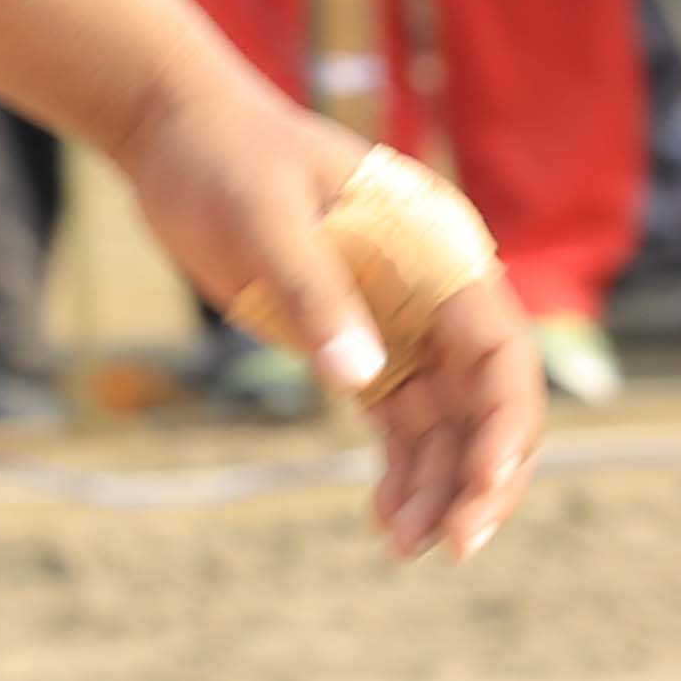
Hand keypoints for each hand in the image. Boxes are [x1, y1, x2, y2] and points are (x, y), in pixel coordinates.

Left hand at [108, 60, 540, 561]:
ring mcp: (398, 321)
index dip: (506, 426)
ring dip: (436, 487)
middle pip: (487, 402)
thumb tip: (359, 380)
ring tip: (401, 547)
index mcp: (436, 249)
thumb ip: (313, 290)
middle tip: (451, 546)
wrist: (175, 133)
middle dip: (481, 476)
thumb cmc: (224, 155)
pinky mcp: (355, 343)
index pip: (501, 353)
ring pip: (445, 425)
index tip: (480, 488)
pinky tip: (384, 522)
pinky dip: (400, 474)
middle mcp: (433, 292)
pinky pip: (399, 423)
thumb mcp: (263, 215)